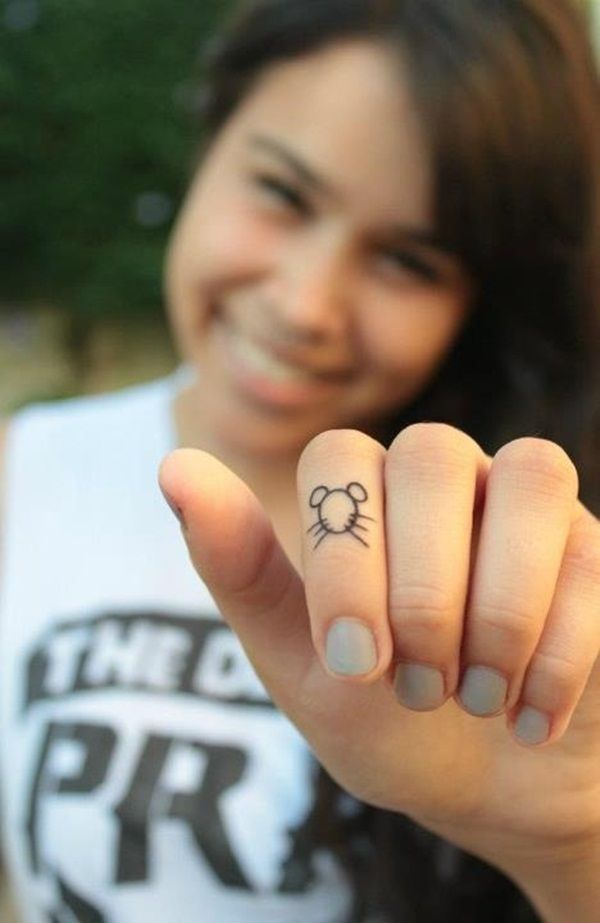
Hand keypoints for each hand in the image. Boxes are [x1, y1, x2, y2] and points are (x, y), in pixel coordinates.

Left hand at [158, 423, 599, 880]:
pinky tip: (529, 718)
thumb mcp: (299, 660)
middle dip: (424, 587)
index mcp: (362, 495)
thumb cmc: (385, 718)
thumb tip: (172, 465)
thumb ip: (241, 567)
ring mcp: (523, 505)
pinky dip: (558, 651)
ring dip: (500, 607)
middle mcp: (443, 478)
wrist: (490, 786)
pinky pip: (589, 555)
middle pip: (431, 452)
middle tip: (415, 686)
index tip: (354, 664)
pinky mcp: (592, 548)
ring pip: (530, 474)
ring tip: (476, 696)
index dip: (345, 556)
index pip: (340, 459)